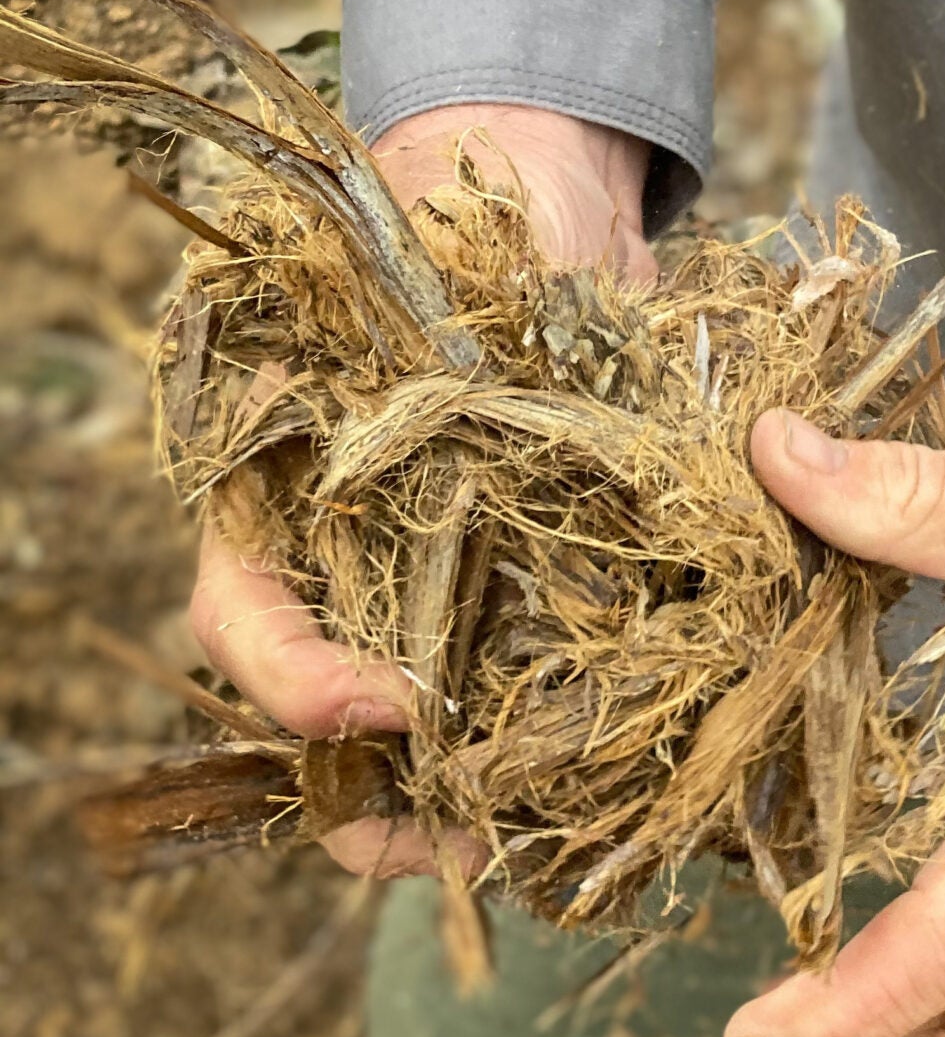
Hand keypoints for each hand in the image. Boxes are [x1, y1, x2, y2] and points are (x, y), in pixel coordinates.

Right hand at [189, 103, 655, 877]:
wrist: (547, 190)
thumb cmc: (459, 209)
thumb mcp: (427, 250)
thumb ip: (438, 331)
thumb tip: (525, 419)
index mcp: (278, 482)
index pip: (243, 612)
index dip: (295, 680)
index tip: (384, 709)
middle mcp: (344, 550)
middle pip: (321, 721)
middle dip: (378, 805)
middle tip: (458, 846)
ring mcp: (434, 580)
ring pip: (416, 742)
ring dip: (465, 806)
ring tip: (536, 846)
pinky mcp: (532, 591)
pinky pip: (520, 701)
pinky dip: (551, 755)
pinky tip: (610, 791)